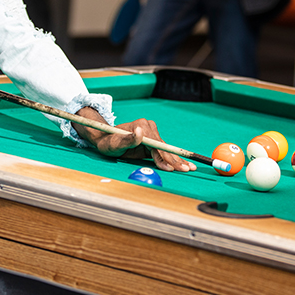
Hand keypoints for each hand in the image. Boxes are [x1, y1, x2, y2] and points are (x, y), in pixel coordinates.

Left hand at [72, 108, 193, 171]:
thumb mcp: (115, 143)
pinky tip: (181, 164)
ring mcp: (151, 134)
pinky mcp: (152, 141)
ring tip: (189, 167)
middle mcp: (149, 128)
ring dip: (177, 159)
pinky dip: (171, 158)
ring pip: (165, 150)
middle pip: (164, 147)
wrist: (104, 139)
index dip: (165, 157)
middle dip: (175, 159)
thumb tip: (141, 132)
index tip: (173, 167)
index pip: (157, 145)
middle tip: (187, 169)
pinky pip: (162, 151)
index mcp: (142, 126)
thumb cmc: (108, 142)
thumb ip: (128, 140)